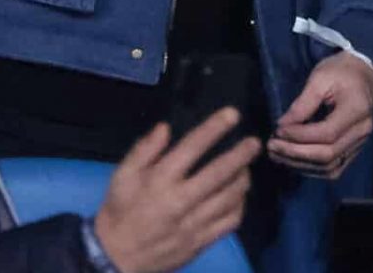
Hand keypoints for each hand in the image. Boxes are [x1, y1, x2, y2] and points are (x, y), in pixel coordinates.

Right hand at [93, 107, 259, 272]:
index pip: (192, 147)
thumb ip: (144, 150)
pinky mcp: (202, 241)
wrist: (118, 257)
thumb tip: (166, 128)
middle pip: (220, 173)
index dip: (214, 128)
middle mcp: (181, 200)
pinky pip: (230, 221)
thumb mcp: (122, 175)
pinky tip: (239, 195)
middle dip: (241, 155)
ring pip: (230, 197)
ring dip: (243, 178)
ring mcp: (194, 223)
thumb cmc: (120, 210)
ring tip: (247, 167)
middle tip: (255, 143)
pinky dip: (240, 205)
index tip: (232, 114)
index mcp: (160, 180)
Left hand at [267, 53, 372, 178]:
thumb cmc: (339, 72)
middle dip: (296, 153)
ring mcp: (359, 144)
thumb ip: (302, 104)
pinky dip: (311, 168)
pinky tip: (292, 160)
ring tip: (276, 155)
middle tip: (271, 146)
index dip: (300, 135)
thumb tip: (282, 126)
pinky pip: (333, 168)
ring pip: (330, 167)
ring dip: (300, 164)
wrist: (362, 75)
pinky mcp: (353, 150)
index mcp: (357, 110)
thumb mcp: (319, 78)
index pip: (327, 133)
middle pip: (328, 155)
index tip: (278, 130)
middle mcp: (361, 132)